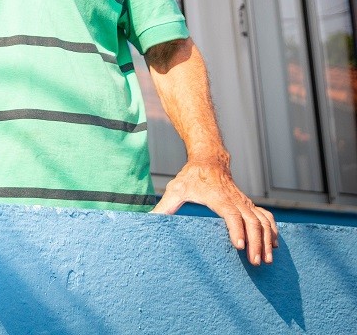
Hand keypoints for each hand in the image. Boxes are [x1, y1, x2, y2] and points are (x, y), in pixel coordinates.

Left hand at [152, 159, 277, 265]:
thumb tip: (149, 219)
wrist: (210, 160)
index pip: (231, 214)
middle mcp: (236, 200)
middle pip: (252, 221)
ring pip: (262, 221)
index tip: (239, 246)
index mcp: (218, 197)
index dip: (236, 230)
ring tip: (266, 259)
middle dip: (256, 242)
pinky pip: (266, 217)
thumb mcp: (176, 188)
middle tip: (255, 262)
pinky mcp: (249, 204)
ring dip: (266, 240)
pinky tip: (273, 244)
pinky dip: (272, 230)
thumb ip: (165, 205)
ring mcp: (245, 202)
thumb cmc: (192, 176)